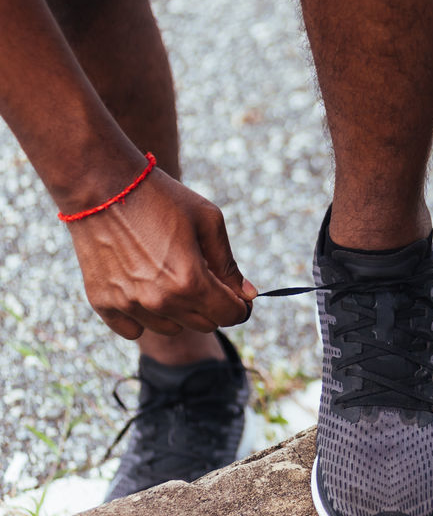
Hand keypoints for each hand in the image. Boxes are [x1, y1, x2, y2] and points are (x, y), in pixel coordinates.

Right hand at [64, 168, 255, 338]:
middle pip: (204, 324)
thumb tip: (249, 295)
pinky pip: (133, 329)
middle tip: (203, 278)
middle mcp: (160, 300)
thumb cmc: (161, 198)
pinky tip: (144, 289)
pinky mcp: (102, 303)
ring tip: (170, 277)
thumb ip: (228, 264)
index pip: (230, 316)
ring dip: (178, 311)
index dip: (240, 305)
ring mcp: (128, 304)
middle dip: (212, 306)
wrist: (100, 186)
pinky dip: (144, 316)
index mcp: (190, 281)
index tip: (237, 294)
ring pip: (171, 328)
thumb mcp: (208, 221)